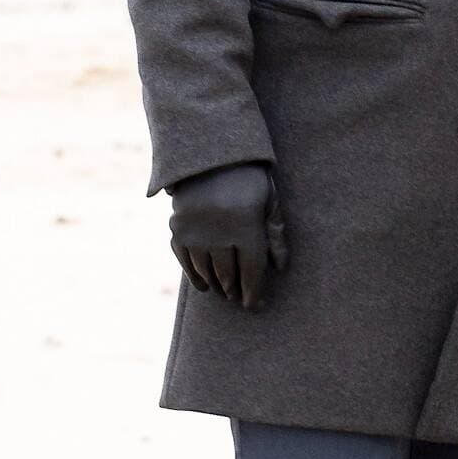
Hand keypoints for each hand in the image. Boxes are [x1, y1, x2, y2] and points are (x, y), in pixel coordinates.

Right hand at [166, 161, 286, 309]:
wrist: (210, 154)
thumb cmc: (249, 177)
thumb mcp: (270, 199)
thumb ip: (275, 232)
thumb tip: (280, 267)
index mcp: (245, 224)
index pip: (251, 269)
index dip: (254, 290)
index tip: (257, 305)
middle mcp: (217, 232)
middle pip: (228, 273)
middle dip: (236, 290)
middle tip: (242, 300)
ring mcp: (194, 231)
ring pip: (206, 270)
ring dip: (217, 285)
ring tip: (227, 293)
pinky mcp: (177, 228)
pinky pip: (185, 260)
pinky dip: (195, 275)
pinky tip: (205, 285)